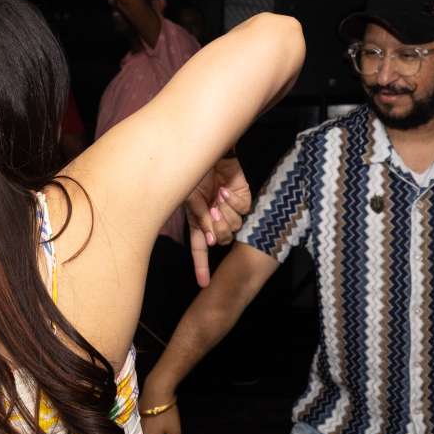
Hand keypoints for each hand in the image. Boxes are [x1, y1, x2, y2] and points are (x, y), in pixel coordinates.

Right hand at [183, 157, 252, 286]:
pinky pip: (244, 211)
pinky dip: (234, 202)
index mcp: (198, 220)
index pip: (199, 249)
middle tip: (212, 211)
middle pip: (222, 240)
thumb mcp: (189, 197)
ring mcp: (230, 208)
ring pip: (235, 227)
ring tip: (217, 196)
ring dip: (226, 213)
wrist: (209, 149)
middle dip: (218, 228)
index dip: (201, 267)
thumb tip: (212, 241)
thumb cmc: (192, 171)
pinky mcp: (243, 198)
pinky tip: (225, 190)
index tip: (204, 284)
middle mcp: (214, 217)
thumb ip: (201, 219)